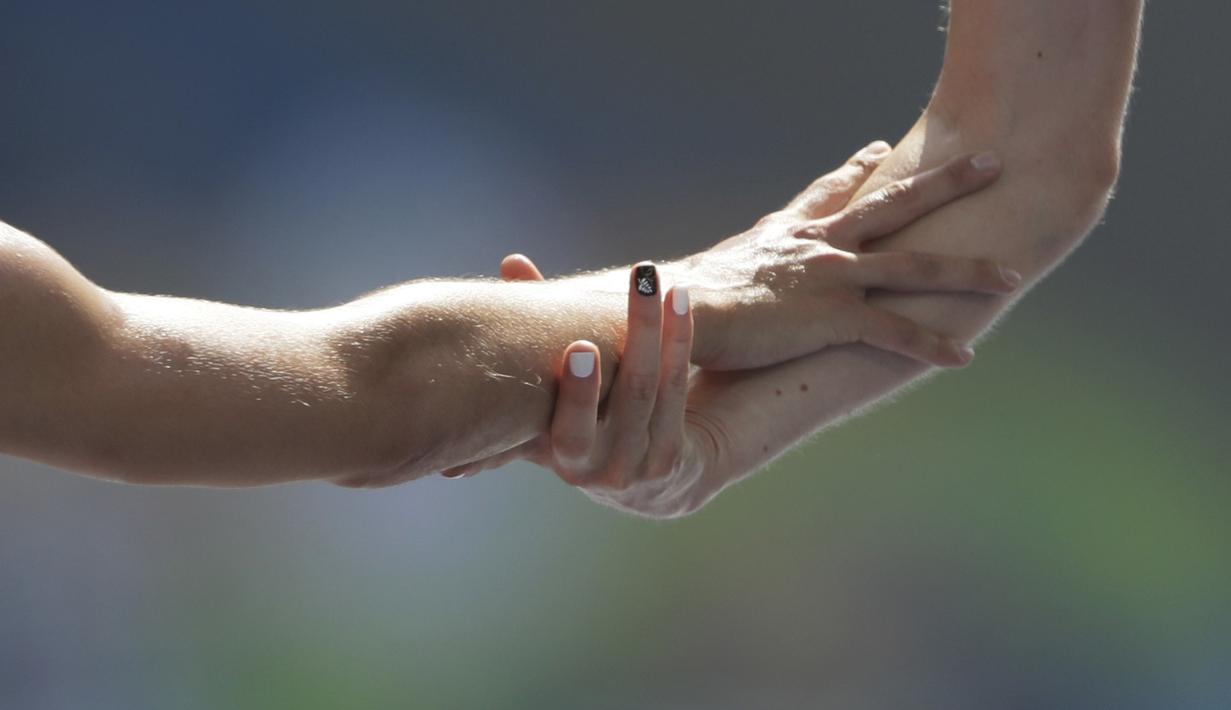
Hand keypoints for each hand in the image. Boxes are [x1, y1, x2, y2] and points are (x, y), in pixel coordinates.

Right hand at [445, 264, 714, 517]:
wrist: (630, 473)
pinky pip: (676, 394)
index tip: (581, 346)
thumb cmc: (583, 413)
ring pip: (653, 391)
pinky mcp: (669, 460)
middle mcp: (594, 472)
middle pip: (624, 400)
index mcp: (552, 453)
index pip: (564, 429)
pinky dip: (679, 342)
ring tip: (656, 280)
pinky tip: (679, 303)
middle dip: (634, 340)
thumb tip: (512, 261)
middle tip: (636, 288)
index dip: (575, 391)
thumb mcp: (554, 381)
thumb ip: (536, 328)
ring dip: (661, 327)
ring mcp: (636, 470)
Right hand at [675, 142, 1019, 369]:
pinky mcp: (835, 318)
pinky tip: (965, 357)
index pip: (831, 193)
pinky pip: (897, 332)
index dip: (858, 170)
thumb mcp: (717, 267)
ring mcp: (834, 279)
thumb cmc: (686, 297)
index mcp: (791, 234)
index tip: (880, 150)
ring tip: (1012, 273)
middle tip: (988, 162)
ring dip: (968, 271)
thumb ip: (735, 265)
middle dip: (946, 184)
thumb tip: (718, 269)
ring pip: (916, 269)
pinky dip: (932, 345)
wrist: (682, 310)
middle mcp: (822, 246)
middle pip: (895, 207)